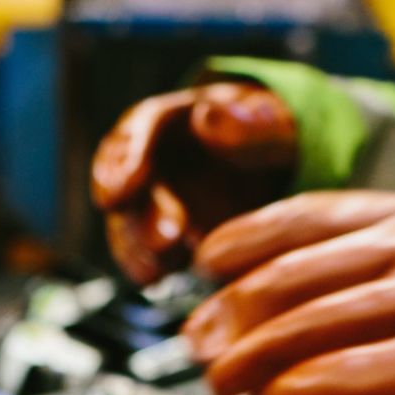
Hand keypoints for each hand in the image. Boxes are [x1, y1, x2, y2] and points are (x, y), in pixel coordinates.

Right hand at [91, 83, 298, 284]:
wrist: (263, 164)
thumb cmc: (265, 136)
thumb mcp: (269, 126)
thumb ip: (245, 125)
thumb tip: (205, 116)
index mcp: (174, 117)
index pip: (142, 126)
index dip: (130, 154)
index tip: (129, 181)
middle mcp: (148, 154)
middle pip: (127, 178)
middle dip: (140, 212)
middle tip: (168, 240)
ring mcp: (149, 195)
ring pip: (125, 218)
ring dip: (134, 245)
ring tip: (156, 271)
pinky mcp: (154, 230)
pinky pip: (136, 247)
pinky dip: (140, 263)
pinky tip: (154, 278)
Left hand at [183, 191, 394, 394]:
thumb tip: (328, 294)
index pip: (312, 214)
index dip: (246, 240)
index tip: (206, 263)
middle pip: (300, 275)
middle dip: (234, 314)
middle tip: (199, 345)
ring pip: (320, 324)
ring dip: (254, 361)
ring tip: (223, 388)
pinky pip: (368, 375)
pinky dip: (309, 391)